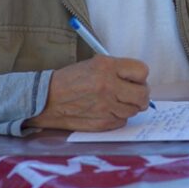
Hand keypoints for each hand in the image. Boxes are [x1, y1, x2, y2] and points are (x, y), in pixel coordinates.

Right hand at [26, 55, 150, 131]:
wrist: (45, 99)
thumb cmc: (70, 80)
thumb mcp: (95, 64)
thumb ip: (118, 69)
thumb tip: (139, 80)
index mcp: (107, 66)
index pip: (142, 71)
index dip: (140, 77)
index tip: (136, 79)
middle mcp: (108, 86)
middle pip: (143, 94)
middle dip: (142, 95)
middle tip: (134, 94)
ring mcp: (105, 106)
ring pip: (134, 110)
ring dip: (129, 106)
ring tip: (116, 102)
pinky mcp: (101, 123)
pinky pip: (121, 121)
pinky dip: (118, 117)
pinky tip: (107, 111)